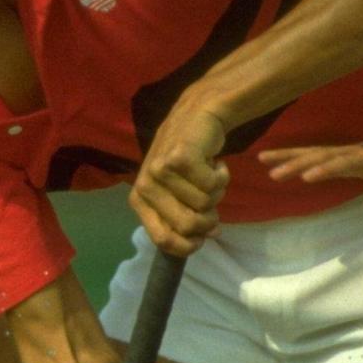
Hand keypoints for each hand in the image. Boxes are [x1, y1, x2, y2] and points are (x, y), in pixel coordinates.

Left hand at [130, 101, 230, 256]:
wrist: (197, 117)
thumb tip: (210, 235)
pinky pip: (213, 185)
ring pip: (205, 205)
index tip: (204, 235)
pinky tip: (215, 161)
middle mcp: (144, 187)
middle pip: (188, 226)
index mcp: (139, 201)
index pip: (164, 241)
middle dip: (209, 218)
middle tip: (211, 196)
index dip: (190, 244)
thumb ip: (187, 218)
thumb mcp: (178, 193)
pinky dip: (222, 175)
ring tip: (209, 172)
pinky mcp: (180, 158)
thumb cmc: (187, 161)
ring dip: (217, 191)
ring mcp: (160, 171)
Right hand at [261, 130, 362, 229]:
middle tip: (267, 168)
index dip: (323, 170)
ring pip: (319, 150)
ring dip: (292, 154)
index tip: (301, 177)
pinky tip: (293, 159)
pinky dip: (306, 154)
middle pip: (321, 153)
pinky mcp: (359, 152)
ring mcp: (358, 149)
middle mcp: (361, 150)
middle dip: (293, 160)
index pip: (342, 164)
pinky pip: (326, 152)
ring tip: (265, 157)